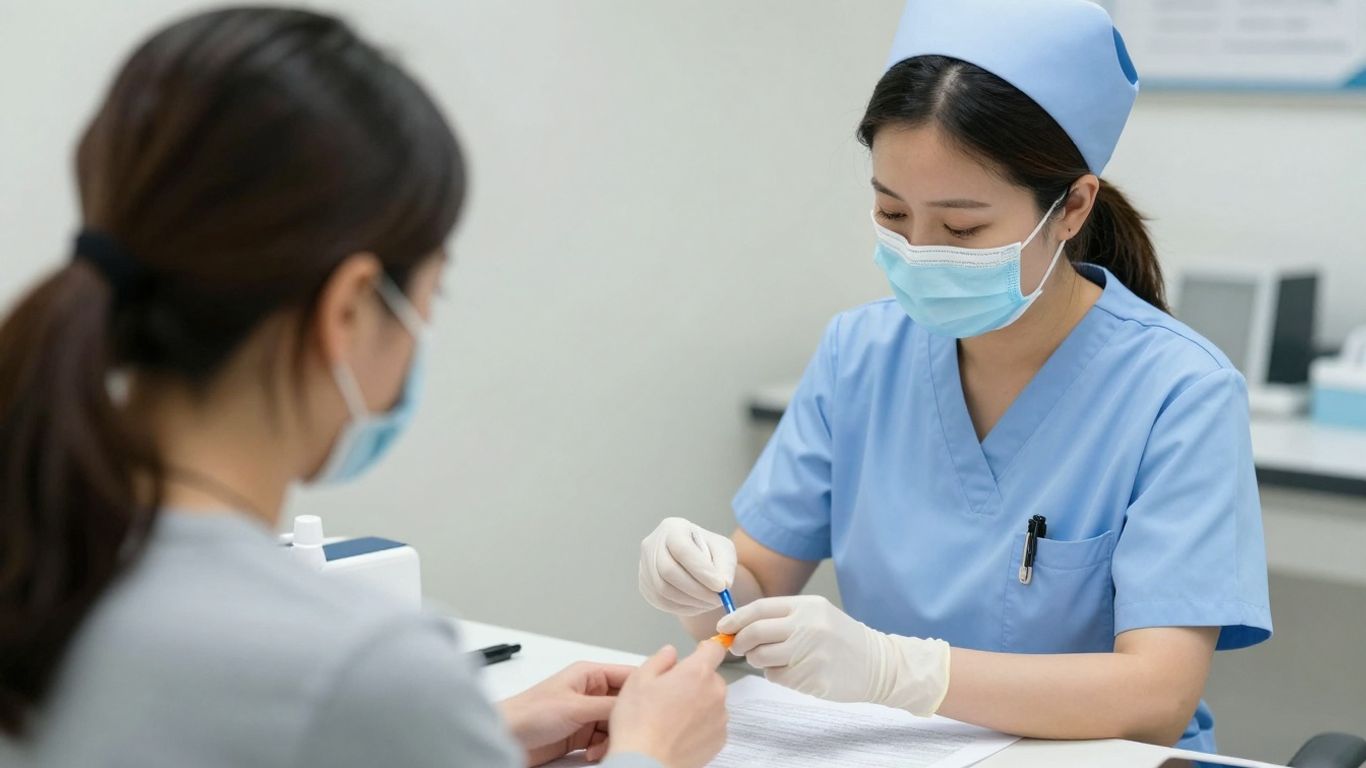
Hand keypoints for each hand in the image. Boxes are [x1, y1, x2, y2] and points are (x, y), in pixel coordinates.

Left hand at [499, 661, 632, 766]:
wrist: (505, 738)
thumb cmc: (528, 713)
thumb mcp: (576, 707)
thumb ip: (609, 706)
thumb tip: (639, 704)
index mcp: (589, 674)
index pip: (628, 675)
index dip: (645, 688)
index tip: (659, 702)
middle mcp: (590, 691)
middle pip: (625, 704)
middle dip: (627, 721)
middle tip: (627, 733)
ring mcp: (585, 713)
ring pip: (616, 725)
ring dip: (613, 738)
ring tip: (601, 747)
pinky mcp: (580, 733)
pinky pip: (603, 740)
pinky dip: (602, 748)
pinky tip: (592, 754)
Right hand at [607, 641, 728, 767]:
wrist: (645, 763)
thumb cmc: (639, 723)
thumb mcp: (638, 679)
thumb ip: (659, 659)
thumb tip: (671, 653)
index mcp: (697, 672)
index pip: (714, 649)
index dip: (704, 650)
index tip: (696, 654)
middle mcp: (715, 692)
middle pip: (711, 677)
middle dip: (694, 681)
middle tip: (669, 694)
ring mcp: (720, 718)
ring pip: (712, 701)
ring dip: (698, 704)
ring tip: (671, 717)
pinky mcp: (719, 740)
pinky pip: (713, 723)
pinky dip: (701, 725)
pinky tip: (679, 732)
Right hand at [638, 518, 736, 615]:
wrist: (692, 559)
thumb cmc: (708, 550)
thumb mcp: (723, 550)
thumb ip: (725, 565)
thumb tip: (724, 584)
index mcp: (673, 528)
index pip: (682, 549)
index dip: (701, 570)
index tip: (721, 586)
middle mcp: (653, 544)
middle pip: (668, 571)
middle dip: (696, 590)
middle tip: (718, 599)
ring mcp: (645, 565)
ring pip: (663, 589)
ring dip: (691, 601)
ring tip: (711, 602)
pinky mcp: (644, 584)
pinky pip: (661, 601)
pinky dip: (683, 607)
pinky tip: (699, 605)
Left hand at [717, 595, 950, 716]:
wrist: (879, 664)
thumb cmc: (841, 638)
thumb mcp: (816, 614)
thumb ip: (782, 616)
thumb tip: (739, 625)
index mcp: (806, 606)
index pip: (759, 608)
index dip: (736, 618)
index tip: (723, 627)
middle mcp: (807, 626)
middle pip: (755, 632)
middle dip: (740, 642)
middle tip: (738, 647)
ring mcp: (810, 653)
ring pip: (762, 657)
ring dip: (758, 660)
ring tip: (773, 659)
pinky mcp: (811, 677)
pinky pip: (777, 677)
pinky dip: (776, 675)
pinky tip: (793, 671)